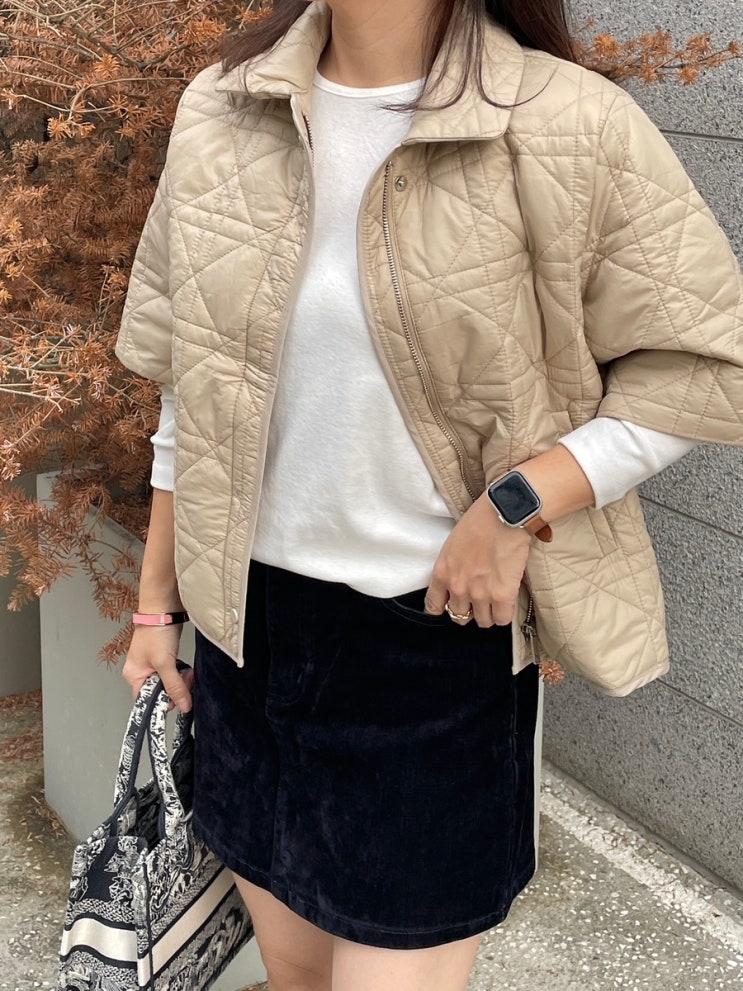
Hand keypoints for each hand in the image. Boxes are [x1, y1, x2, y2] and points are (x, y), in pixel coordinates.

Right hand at [122, 624, 193, 712]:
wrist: (164, 609)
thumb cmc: (156, 632)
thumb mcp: (165, 663)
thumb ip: (174, 686)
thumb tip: (183, 705)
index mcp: (133, 676)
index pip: (146, 700)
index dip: (163, 701)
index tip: (178, 699)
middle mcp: (140, 672)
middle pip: (159, 692)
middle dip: (175, 688)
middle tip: (185, 680)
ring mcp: (152, 665)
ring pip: (168, 683)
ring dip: (180, 680)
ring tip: (186, 671)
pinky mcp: (163, 658)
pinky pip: (173, 673)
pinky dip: (181, 672)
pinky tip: (185, 668)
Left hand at [424, 490, 531, 626]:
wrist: (503, 514)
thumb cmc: (480, 521)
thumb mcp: (453, 545)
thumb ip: (453, 567)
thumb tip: (462, 579)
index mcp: (442, 573)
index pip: (433, 606)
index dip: (444, 608)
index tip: (451, 606)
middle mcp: (457, 587)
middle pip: (459, 617)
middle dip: (469, 610)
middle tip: (479, 600)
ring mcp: (479, 594)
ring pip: (483, 621)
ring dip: (489, 613)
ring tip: (496, 600)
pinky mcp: (502, 595)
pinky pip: (502, 619)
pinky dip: (505, 614)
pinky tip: (507, 602)